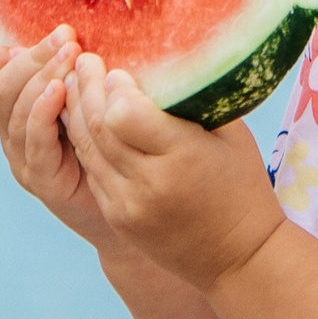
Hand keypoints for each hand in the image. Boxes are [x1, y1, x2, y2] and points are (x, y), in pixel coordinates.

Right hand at [0, 27, 118, 252]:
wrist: (135, 199)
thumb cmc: (117, 137)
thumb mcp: (95, 93)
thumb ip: (83, 64)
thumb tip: (85, 20)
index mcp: (17, 108)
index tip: (26, 37)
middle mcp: (13, 132)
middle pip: (1, 84)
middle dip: (34, 56)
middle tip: (67, 36)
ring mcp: (23, 158)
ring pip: (16, 108)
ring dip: (44, 75)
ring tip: (72, 53)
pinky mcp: (43, 180)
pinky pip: (33, 141)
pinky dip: (43, 111)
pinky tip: (62, 90)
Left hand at [62, 54, 285, 292]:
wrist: (238, 258)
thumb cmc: (242, 185)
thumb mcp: (233, 136)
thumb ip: (196, 100)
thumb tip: (162, 60)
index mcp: (182, 157)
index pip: (124, 113)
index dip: (114, 86)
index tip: (116, 67)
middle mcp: (149, 183)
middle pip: (98, 126)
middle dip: (87, 87)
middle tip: (85, 60)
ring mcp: (128, 205)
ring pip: (86, 148)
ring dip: (76, 110)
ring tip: (76, 82)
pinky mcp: (117, 217)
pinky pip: (92, 170)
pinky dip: (84, 140)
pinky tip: (83, 118)